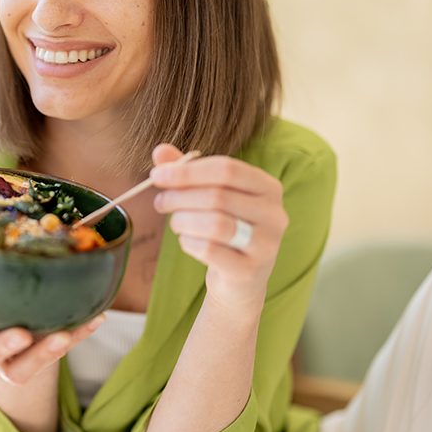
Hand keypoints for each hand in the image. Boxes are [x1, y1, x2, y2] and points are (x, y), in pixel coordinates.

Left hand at [149, 144, 288, 310]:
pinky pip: (209, 250)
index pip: (226, 169)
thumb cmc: (223, 228)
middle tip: (160, 203)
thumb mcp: (208, 196)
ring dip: (183, 221)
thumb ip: (187, 172)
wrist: (240, 280)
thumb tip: (160, 151)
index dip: (187, 171)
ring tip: (175, 223)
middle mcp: (274, 213)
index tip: (157, 175)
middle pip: (218, 196)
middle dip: (179, 197)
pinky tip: (187, 241)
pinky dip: (189, 243)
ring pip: (215, 224)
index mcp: (267, 187)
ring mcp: (266, 244)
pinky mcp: (250, 270)